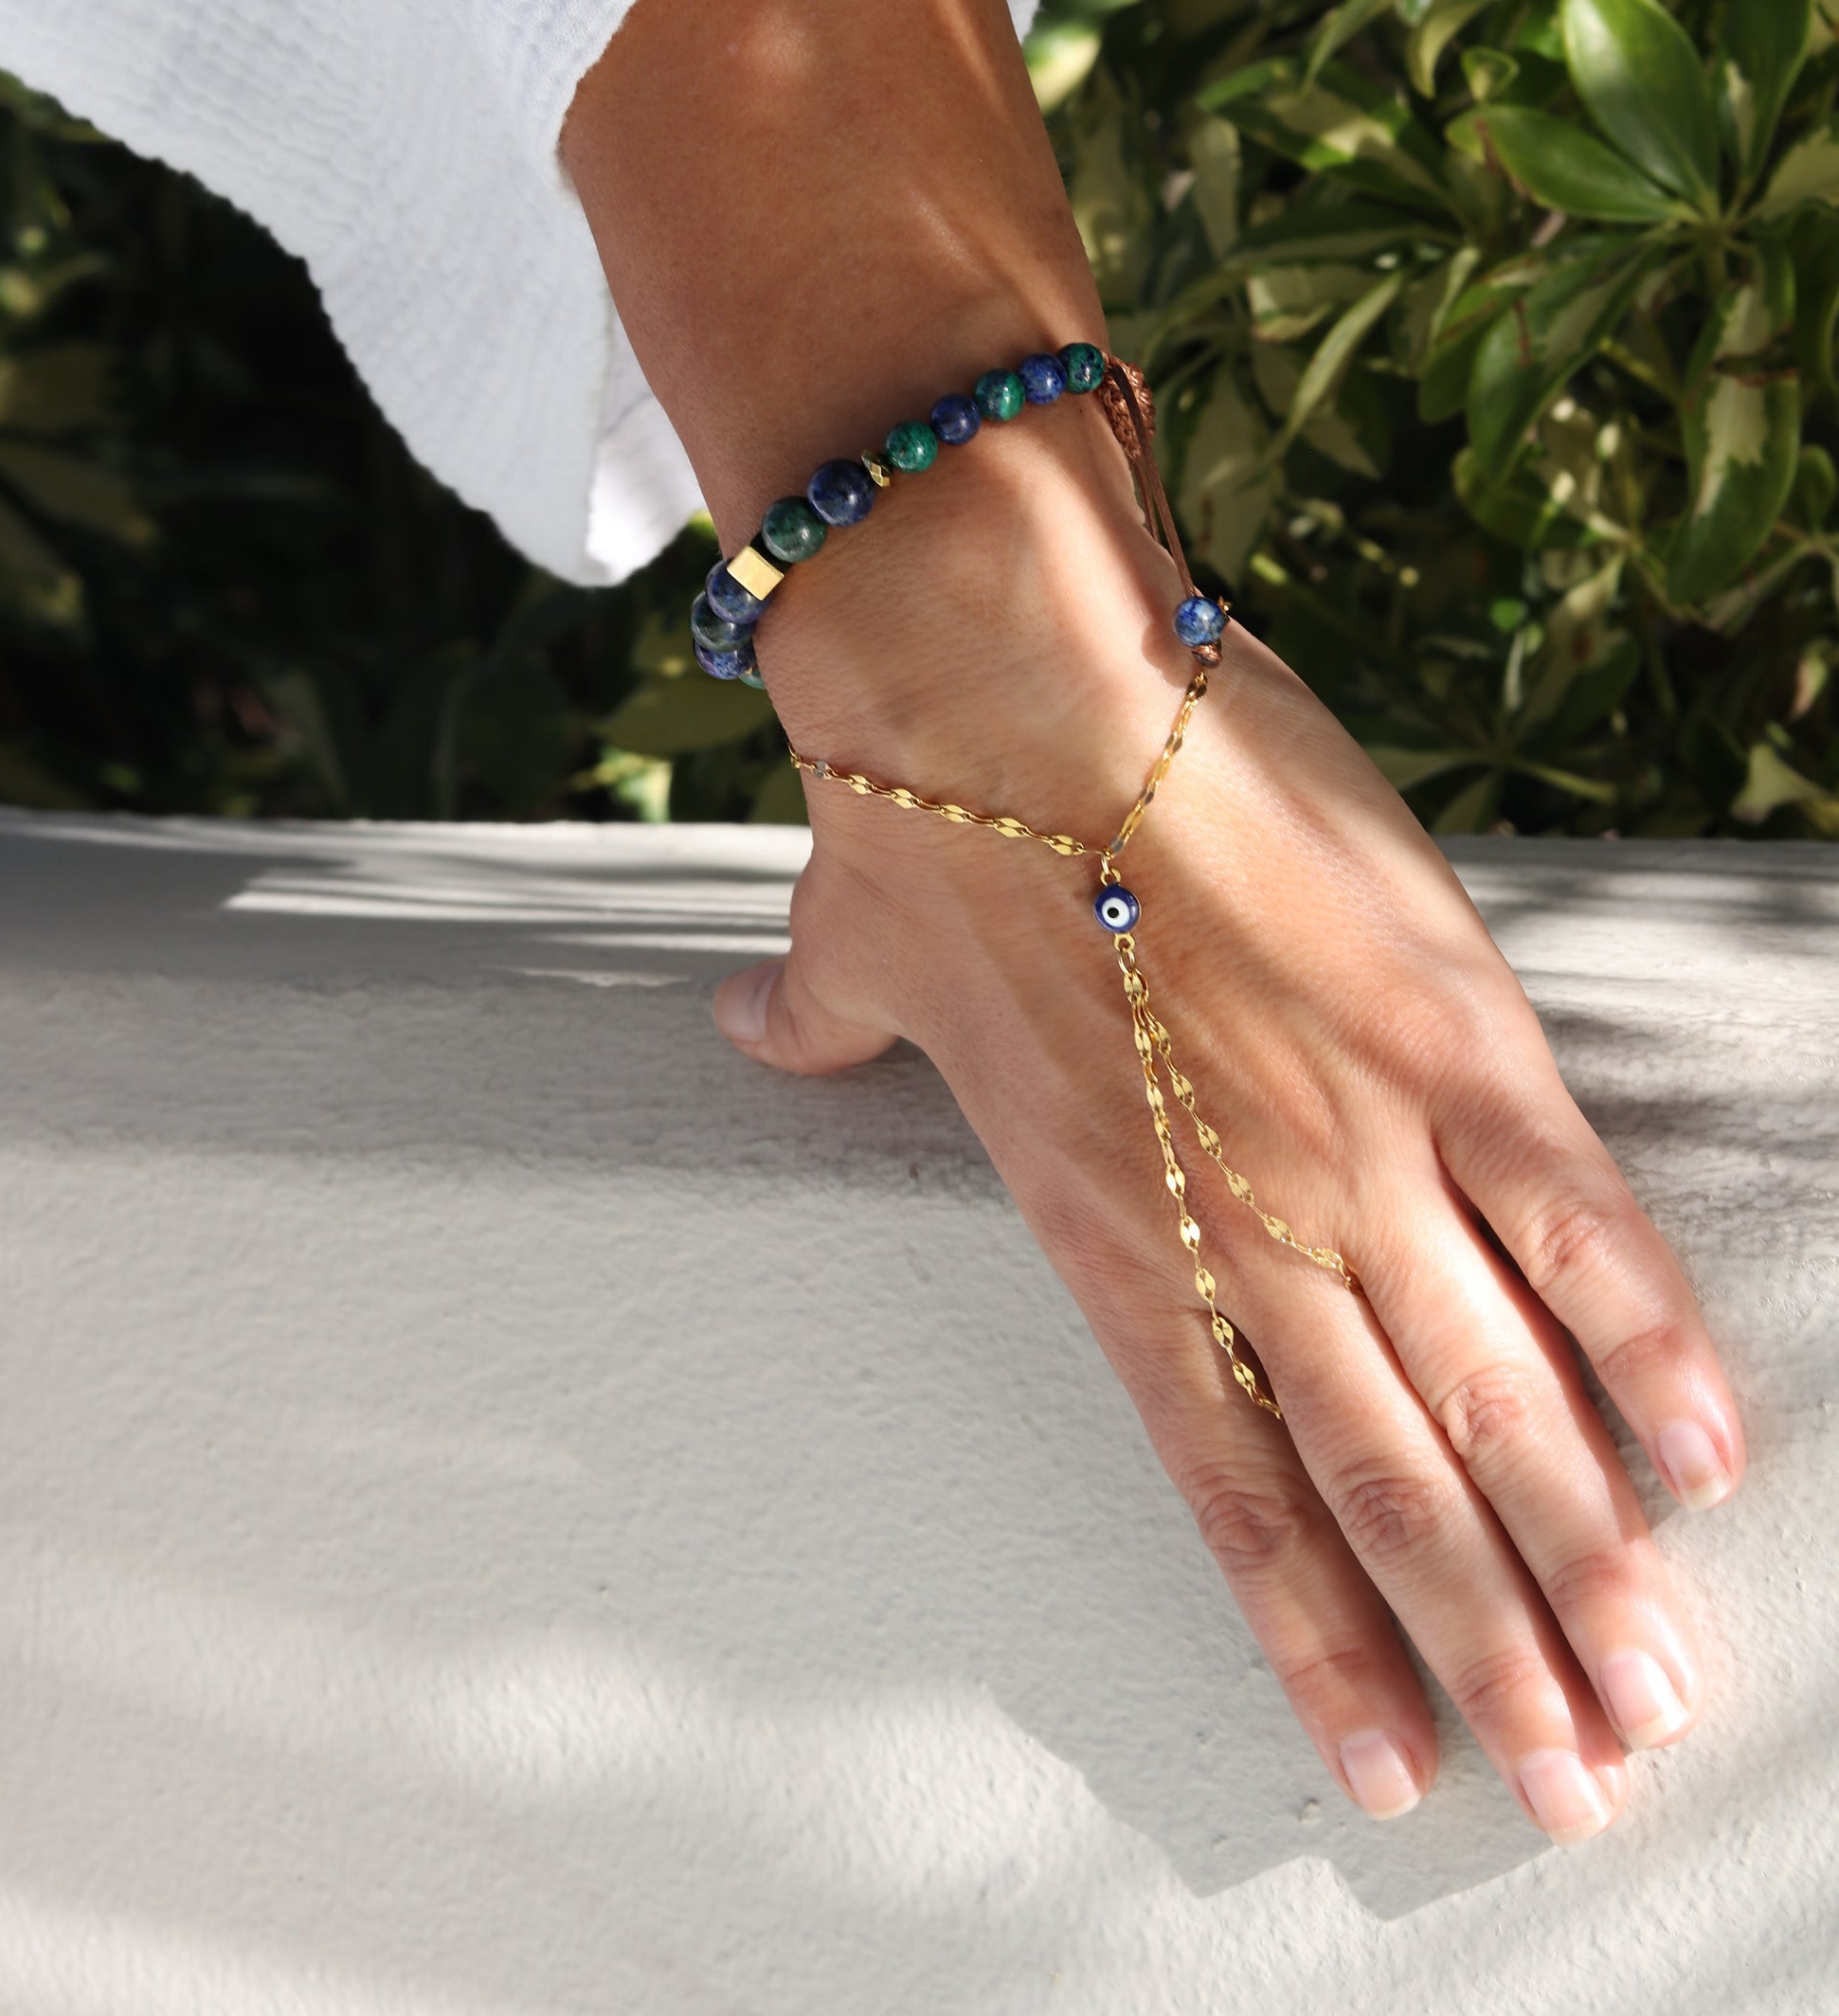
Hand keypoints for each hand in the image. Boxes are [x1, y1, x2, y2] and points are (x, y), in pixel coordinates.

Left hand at [713, 408, 1743, 1841]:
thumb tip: (750, 1031)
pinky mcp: (1451, 1031)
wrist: (1007, 670)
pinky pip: (1571, 1217)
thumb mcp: (850, 955)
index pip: (1229, 1488)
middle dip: (1490, 1652)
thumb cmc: (925, 813)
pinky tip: (1702, 1454)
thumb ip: (815, 1029)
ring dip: (1583, 1553)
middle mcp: (1241, 1226)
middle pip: (1389, 1487)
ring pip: (1494, 1393)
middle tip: (1576, 1782)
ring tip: (1654, 1686)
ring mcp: (1358, 1138)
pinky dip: (1644, 1337)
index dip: (1316, 1637)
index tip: (1392, 1766)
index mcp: (1106, 1235)